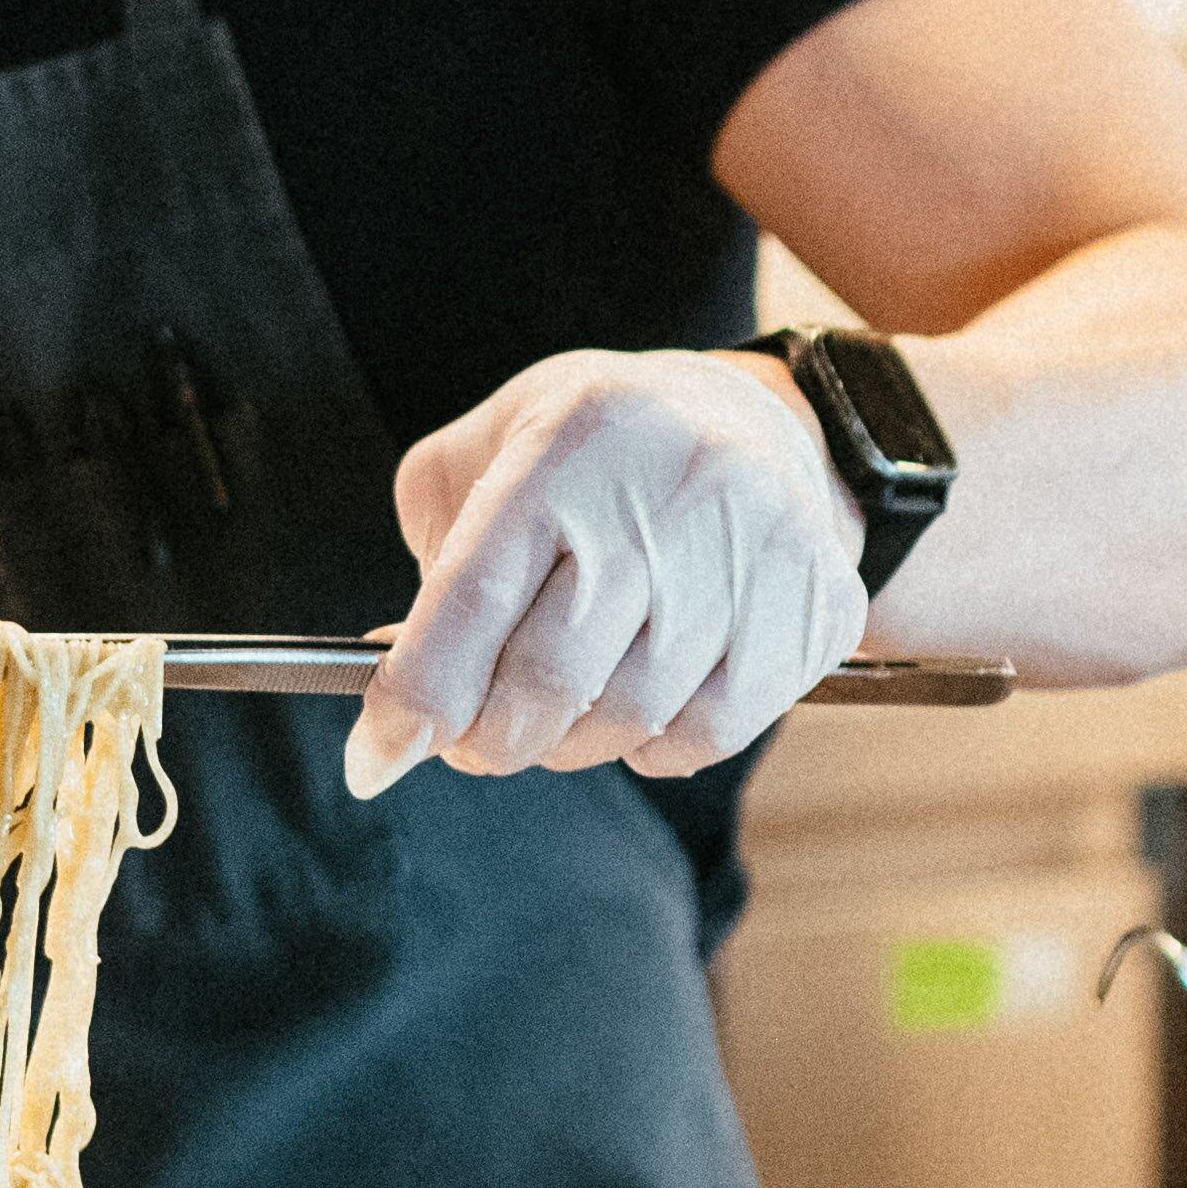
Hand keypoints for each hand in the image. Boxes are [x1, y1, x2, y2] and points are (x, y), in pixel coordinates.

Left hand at [352, 349, 864, 795]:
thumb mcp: (495, 449)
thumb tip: (401, 694)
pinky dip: (654, 746)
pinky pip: (706, 735)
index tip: (375, 761)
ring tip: (564, 706)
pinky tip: (646, 701)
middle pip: (550, 677)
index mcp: (570, 446)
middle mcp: (666, 494)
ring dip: (571, 743)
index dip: (418, 697)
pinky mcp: (811, 612)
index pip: (475, 594)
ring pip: (628, 719)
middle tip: (473, 739)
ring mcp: (750, 555)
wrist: (767, 426)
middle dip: (489, 737)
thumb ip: (433, 557)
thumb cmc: (602, 452)